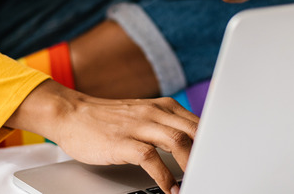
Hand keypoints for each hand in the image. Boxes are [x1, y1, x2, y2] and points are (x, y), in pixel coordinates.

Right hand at [6, 80, 197, 193]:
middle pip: (195, 132)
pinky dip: (164, 175)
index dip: (214, 144)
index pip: (200, 124)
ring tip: (197, 182)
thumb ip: (168, 125)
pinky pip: (151, 158)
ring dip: (191, 166)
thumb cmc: (108, 119)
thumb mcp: (144, 115)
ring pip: (178, 142)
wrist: (72, 113)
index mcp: (164, 106)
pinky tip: (169, 187)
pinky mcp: (122, 141)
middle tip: (214, 173)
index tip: (222, 162)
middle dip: (209, 155)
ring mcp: (138, 125)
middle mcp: (155, 113)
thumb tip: (196, 145)